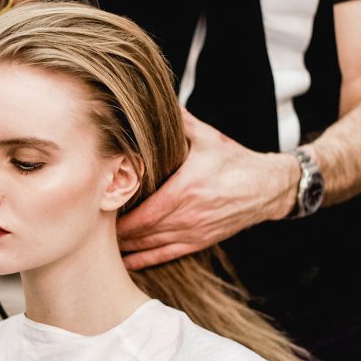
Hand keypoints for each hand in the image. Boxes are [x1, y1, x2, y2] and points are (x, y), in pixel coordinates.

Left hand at [118, 108, 299, 269]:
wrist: (267, 187)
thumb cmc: (235, 161)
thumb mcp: (208, 137)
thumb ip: (180, 121)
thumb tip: (154, 99)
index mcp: (188, 189)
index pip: (146, 212)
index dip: (121, 218)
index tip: (100, 212)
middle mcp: (189, 215)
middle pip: (144, 231)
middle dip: (118, 233)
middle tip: (93, 227)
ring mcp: (195, 231)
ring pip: (153, 245)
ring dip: (127, 247)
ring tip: (103, 244)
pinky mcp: (200, 241)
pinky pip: (168, 254)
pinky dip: (146, 259)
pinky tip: (128, 261)